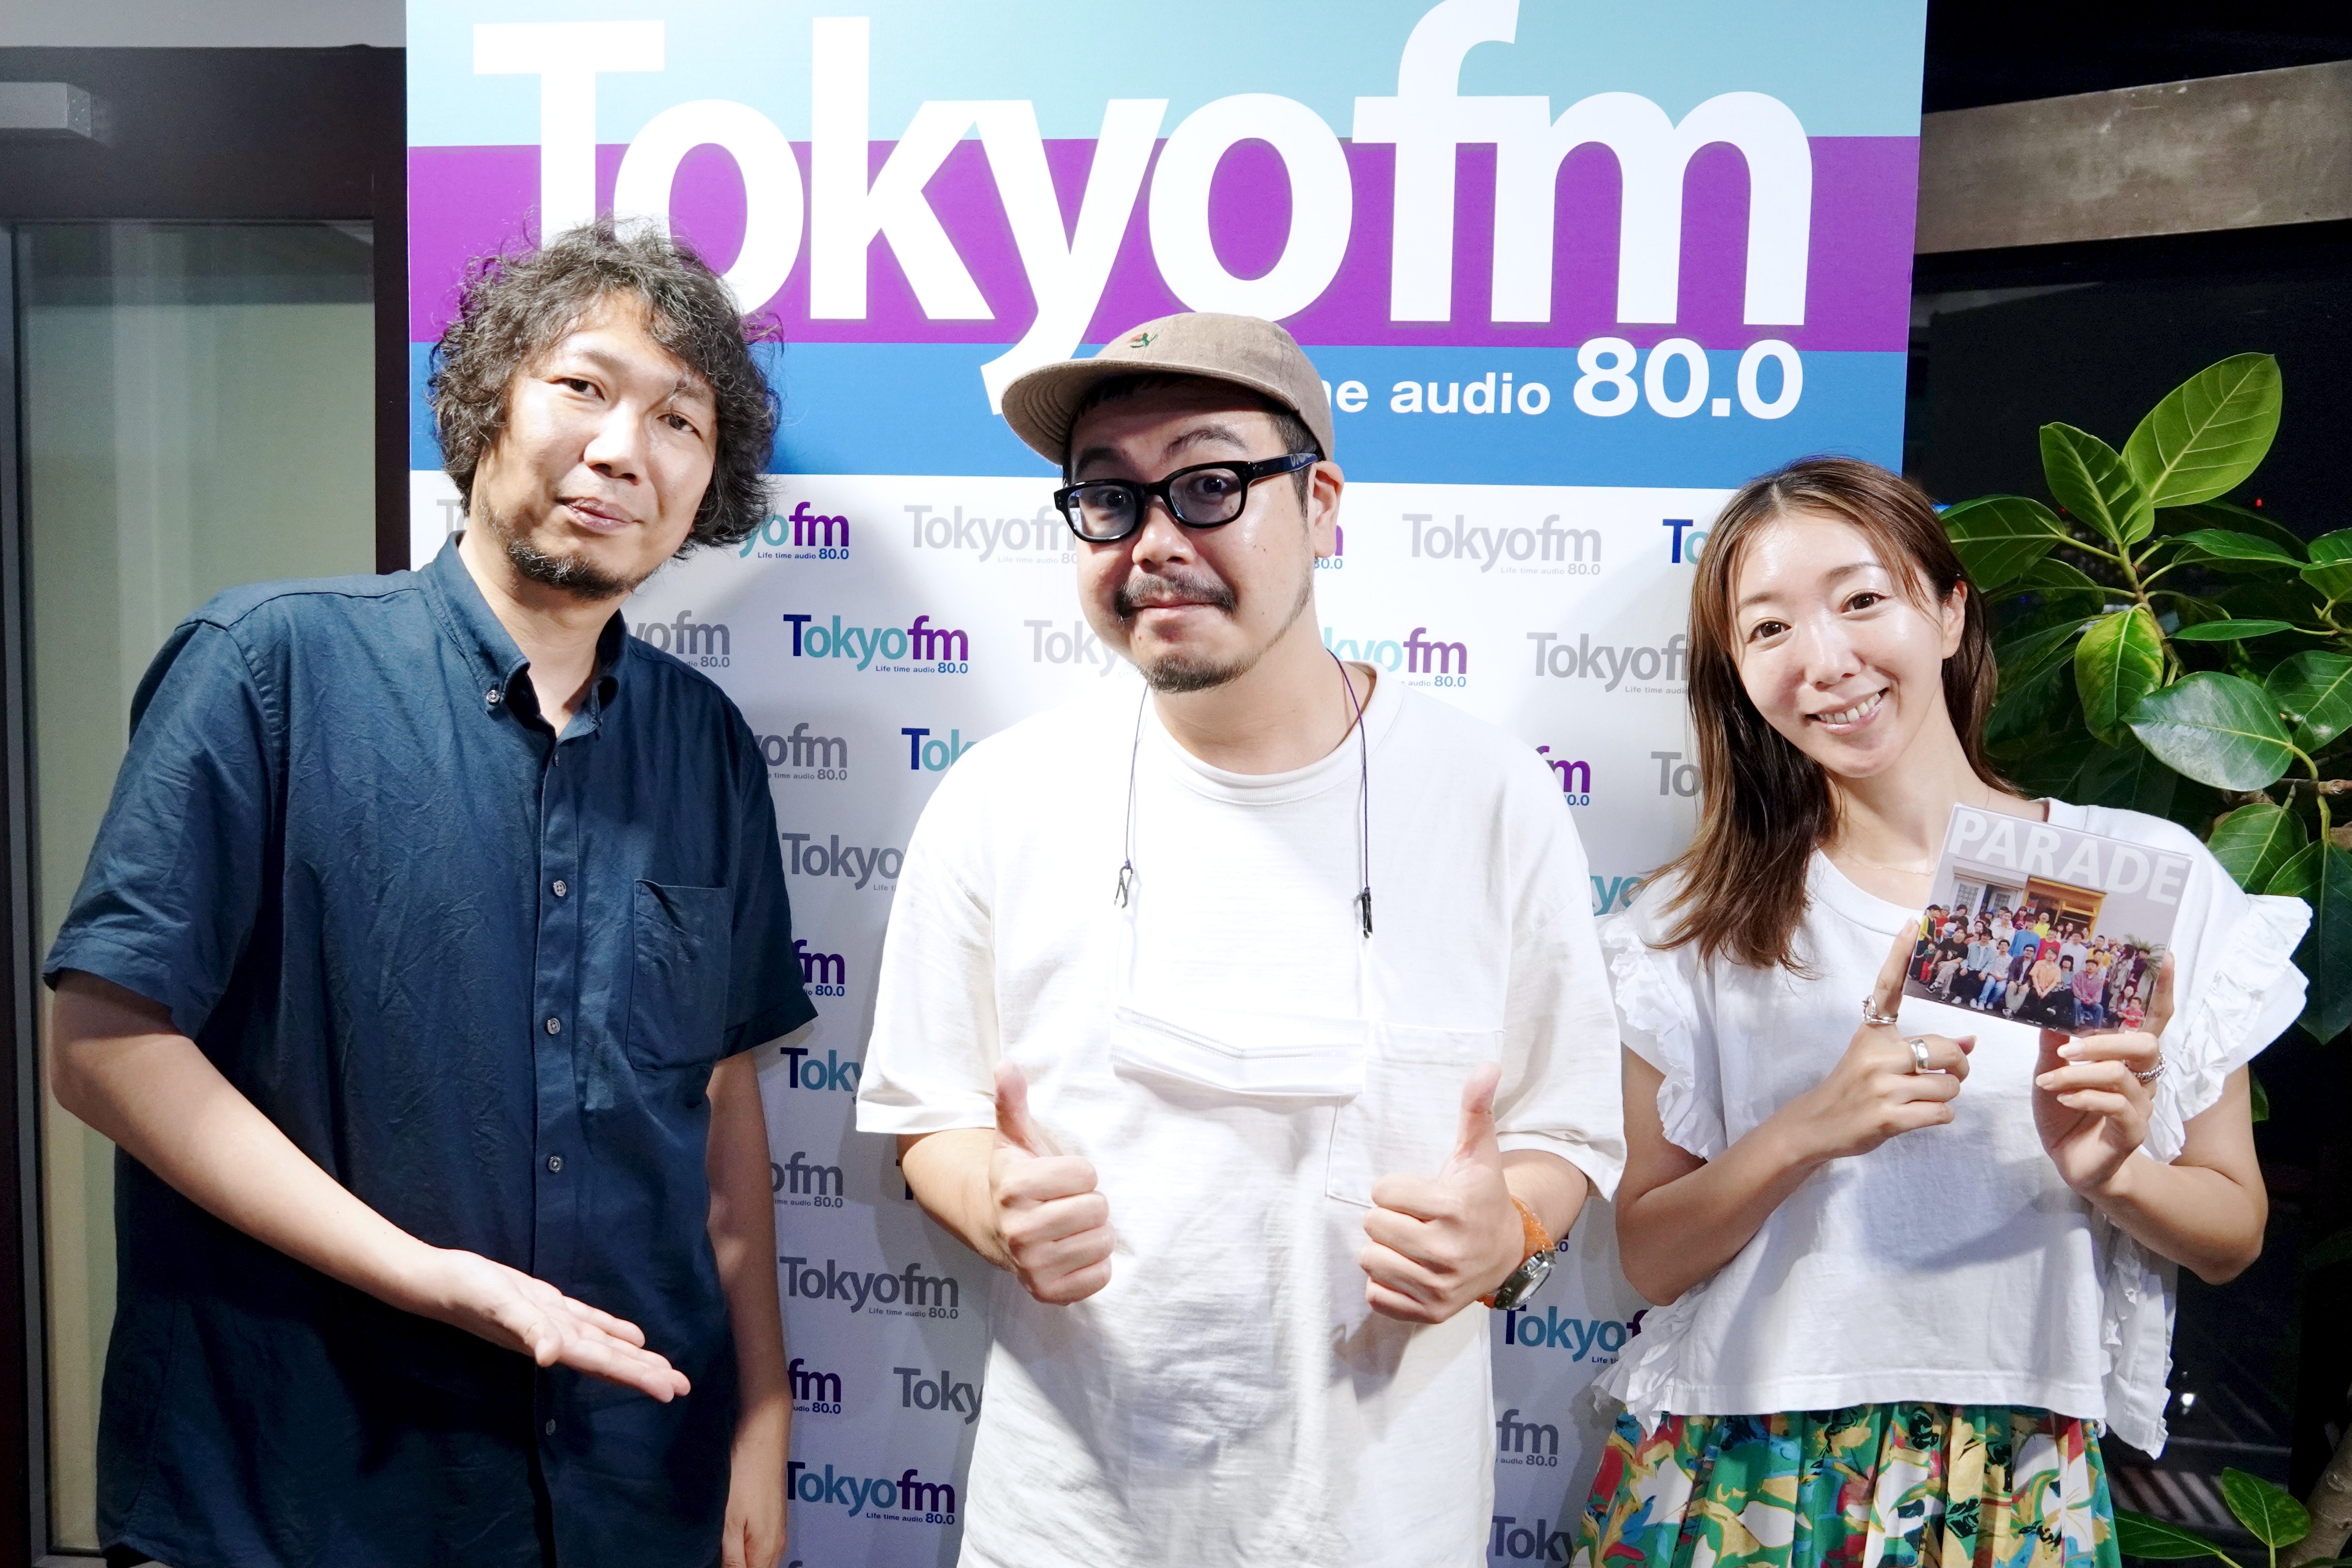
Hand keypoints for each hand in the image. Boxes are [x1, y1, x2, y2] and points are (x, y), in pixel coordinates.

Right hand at [405, 1246, 690, 1399]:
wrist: (438, 1280)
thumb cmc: (468, 1292)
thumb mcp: (500, 1306)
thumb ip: (527, 1330)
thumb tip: (550, 1357)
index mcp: (553, 1340)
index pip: (604, 1362)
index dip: (636, 1375)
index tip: (669, 1390)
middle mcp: (558, 1337)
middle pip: (610, 1358)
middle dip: (645, 1372)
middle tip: (683, 1386)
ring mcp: (553, 1322)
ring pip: (602, 1342)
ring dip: (633, 1356)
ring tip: (665, 1368)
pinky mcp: (545, 1305)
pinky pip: (588, 1321)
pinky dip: (611, 1329)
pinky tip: (632, 1336)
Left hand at [720, 1399, 787, 1567]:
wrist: (762, 1432)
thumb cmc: (744, 1474)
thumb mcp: (729, 1522)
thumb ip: (731, 1559)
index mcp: (766, 1551)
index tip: (709, 1559)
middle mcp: (775, 1544)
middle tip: (708, 1553)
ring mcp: (774, 1529)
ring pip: (756, 1560)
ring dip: (738, 1560)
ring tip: (713, 1549)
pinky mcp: (770, 1516)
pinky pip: (757, 1545)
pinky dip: (742, 1549)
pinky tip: (725, 1538)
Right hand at [990, 1062, 1113, 1303]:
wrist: (994, 1228)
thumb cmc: (1017, 1180)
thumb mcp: (1014, 1139)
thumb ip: (1013, 1102)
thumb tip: (1007, 1064)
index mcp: (1014, 1187)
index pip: (1086, 1174)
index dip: (1078, 1173)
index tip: (1059, 1179)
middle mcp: (1019, 1230)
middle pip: (1098, 1209)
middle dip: (1088, 1204)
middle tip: (1066, 1205)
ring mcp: (1032, 1265)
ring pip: (1103, 1242)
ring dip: (1093, 1233)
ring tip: (1069, 1228)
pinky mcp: (1048, 1292)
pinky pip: (1100, 1276)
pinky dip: (1094, 1266)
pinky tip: (1072, 1253)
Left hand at [1359, 1062, 1523, 1324]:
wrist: (1508, 1252)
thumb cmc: (1481, 1196)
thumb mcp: (1479, 1152)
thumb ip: (1475, 1109)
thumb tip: (1487, 1066)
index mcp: (1455, 1207)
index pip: (1383, 1191)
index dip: (1396, 1189)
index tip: (1420, 1193)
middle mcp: (1448, 1251)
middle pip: (1372, 1226)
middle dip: (1387, 1218)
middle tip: (1413, 1218)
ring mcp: (1440, 1286)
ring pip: (1370, 1260)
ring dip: (1384, 1250)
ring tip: (1411, 1243)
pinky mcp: (1430, 1312)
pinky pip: (1376, 1295)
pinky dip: (1386, 1283)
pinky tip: (1410, 1268)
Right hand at [1776, 926, 1973, 1163]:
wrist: (1816, 1125)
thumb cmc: (1852, 1088)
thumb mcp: (1877, 1059)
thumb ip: (1921, 1048)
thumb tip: (1971, 1042)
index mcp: (1871, 1032)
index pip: (1888, 988)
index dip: (1901, 955)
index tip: (1913, 923)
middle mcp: (1875, 1054)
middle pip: (1946, 1050)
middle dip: (1959, 1067)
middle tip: (1951, 1074)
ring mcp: (1881, 1087)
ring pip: (1949, 1086)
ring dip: (1946, 1096)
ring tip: (1922, 1100)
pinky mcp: (1889, 1118)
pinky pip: (1942, 1113)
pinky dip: (1940, 1117)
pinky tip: (1918, 1116)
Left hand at [2034, 957, 2172, 1192]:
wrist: (2069, 1162)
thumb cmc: (2065, 1112)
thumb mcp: (2051, 1070)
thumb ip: (2053, 1040)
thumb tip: (2047, 1007)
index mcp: (2126, 1058)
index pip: (2152, 1020)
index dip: (2162, 992)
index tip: (2168, 958)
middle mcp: (2141, 1078)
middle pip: (2145, 1045)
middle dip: (2105, 1040)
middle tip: (2066, 1047)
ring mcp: (2140, 1106)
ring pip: (2124, 1076)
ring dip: (2081, 1073)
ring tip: (2049, 1079)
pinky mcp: (2131, 1133)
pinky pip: (2119, 1108)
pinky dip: (2088, 1098)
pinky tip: (2065, 1098)